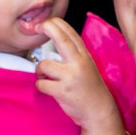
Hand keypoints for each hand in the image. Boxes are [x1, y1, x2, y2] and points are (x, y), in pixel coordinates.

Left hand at [36, 18, 127, 134]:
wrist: (99, 111)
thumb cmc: (90, 89)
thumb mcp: (86, 66)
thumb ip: (74, 53)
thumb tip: (55, 37)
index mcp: (84, 55)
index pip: (70, 32)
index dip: (55, 23)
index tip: (44, 23)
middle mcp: (79, 63)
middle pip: (60, 38)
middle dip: (46, 27)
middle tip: (37, 27)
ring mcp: (71, 77)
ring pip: (44, 65)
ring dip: (39, 71)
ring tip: (44, 76)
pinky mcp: (63, 91)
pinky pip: (41, 83)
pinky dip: (40, 85)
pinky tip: (47, 88)